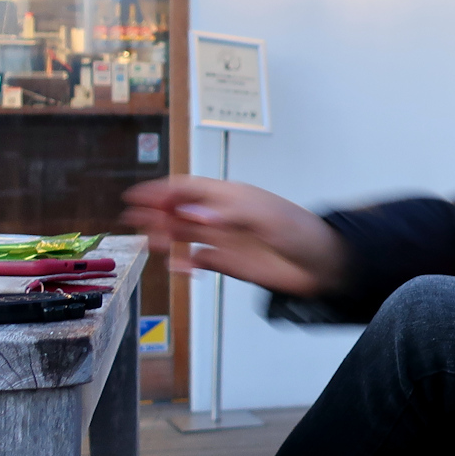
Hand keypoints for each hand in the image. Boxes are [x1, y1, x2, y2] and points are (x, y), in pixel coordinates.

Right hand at [121, 177, 350, 297]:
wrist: (322, 265)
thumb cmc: (301, 231)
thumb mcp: (265, 217)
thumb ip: (228, 215)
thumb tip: (194, 216)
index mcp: (230, 197)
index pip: (188, 188)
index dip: (161, 190)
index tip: (137, 196)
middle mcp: (222, 216)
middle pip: (179, 211)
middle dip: (155, 213)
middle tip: (132, 220)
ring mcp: (224, 239)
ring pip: (184, 235)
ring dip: (165, 238)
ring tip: (149, 244)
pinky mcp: (227, 263)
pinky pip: (197, 260)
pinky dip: (184, 264)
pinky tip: (179, 267)